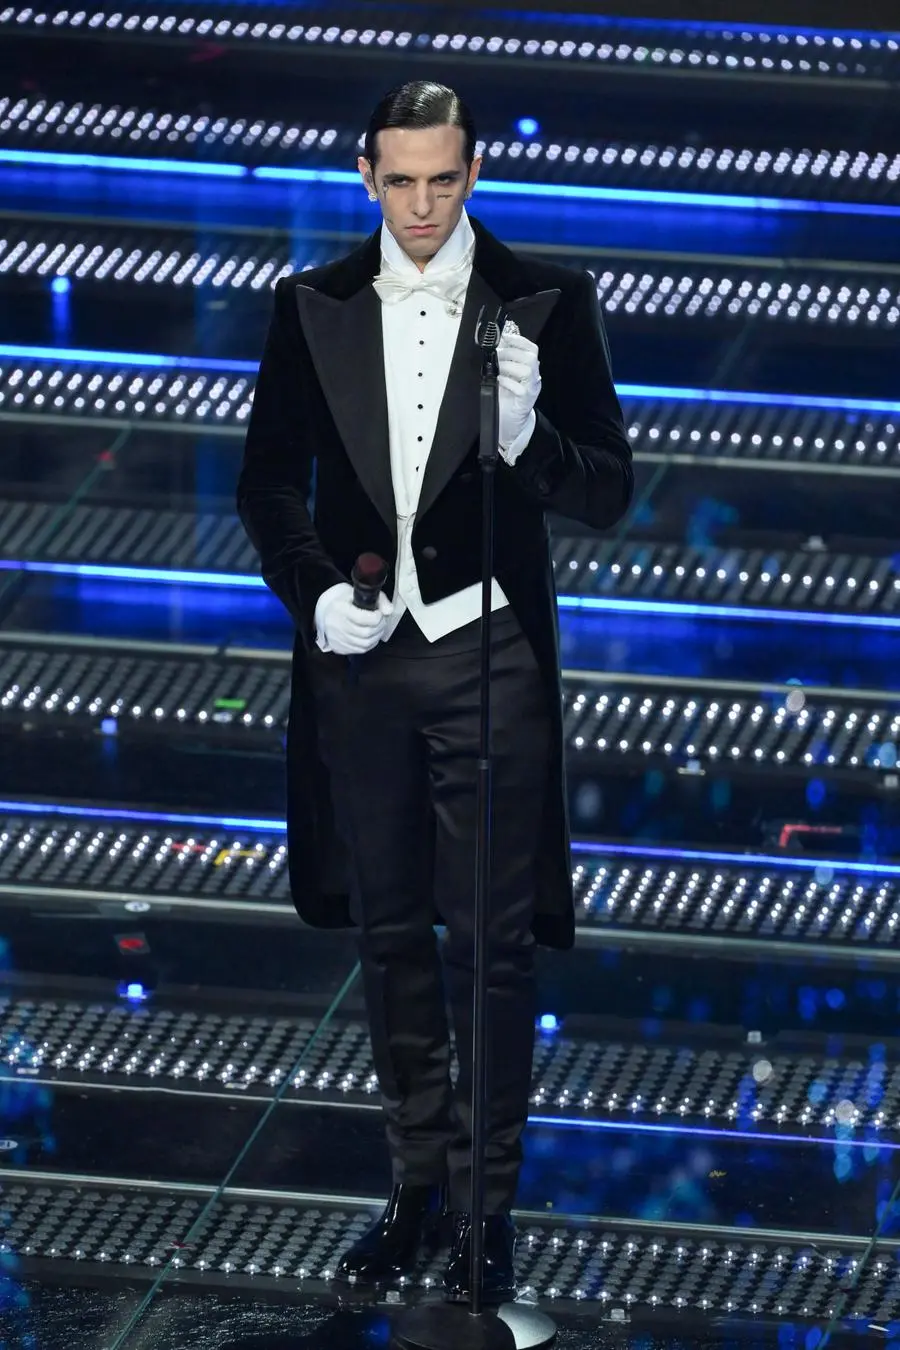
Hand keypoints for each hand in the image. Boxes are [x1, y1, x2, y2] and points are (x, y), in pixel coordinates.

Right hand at [317, 583, 392, 655]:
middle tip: (381, 621)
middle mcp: (336, 625)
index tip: (379, 613)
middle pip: (366, 633)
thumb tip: (389, 610)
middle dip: (379, 627)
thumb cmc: (345, 602)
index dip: (377, 617)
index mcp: (340, 609)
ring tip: (377, 628)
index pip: (363, 618)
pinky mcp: (339, 648)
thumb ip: (379, 599)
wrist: (327, 612)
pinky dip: (370, 644)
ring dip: (376, 636)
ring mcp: (337, 639)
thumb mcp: (360, 593)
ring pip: (365, 643)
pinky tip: (370, 636)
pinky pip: (360, 650)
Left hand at [497, 329, 540, 450]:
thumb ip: (504, 361)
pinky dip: (508, 382)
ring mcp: (532, 388)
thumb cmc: (507, 396)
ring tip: (497, 369)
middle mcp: (534, 376)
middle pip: (530, 357)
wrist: (511, 420)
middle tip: (496, 355)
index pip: (532, 348)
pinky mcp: (526, 400)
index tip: (505, 337)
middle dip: (510, 353)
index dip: (520, 340)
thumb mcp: (505, 375)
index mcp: (530, 367)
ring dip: (508, 366)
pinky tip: (499, 381)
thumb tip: (496, 344)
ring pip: (527, 370)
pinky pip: (520, 388)